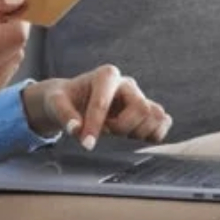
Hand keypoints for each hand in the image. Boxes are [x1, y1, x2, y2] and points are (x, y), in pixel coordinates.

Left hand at [21, 64, 172, 148]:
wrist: (73, 100)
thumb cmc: (64, 99)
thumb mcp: (56, 103)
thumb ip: (64, 115)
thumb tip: (76, 129)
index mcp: (105, 75)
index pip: (105, 102)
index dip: (95, 125)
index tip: (87, 143)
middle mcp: (127, 83)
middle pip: (141, 109)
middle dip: (123, 127)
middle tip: (106, 131)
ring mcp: (140, 97)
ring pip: (156, 116)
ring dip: (138, 132)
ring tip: (118, 133)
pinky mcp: (147, 112)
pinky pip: (163, 124)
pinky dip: (151, 135)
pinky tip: (131, 137)